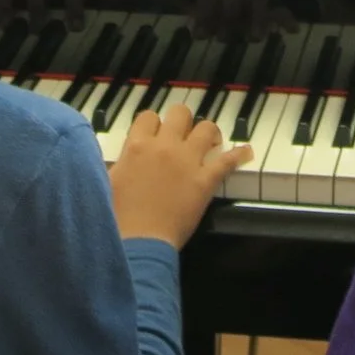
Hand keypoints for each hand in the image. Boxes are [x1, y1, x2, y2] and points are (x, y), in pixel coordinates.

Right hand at [110, 103, 250, 247]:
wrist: (139, 241)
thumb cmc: (118, 217)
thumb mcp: (108, 181)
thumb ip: (120, 162)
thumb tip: (125, 156)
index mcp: (137, 146)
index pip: (149, 116)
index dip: (154, 123)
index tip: (156, 132)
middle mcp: (164, 147)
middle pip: (180, 113)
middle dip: (182, 120)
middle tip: (184, 132)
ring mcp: (187, 162)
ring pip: (206, 128)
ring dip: (208, 133)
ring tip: (210, 140)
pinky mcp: (205, 181)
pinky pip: (227, 160)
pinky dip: (239, 154)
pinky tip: (246, 152)